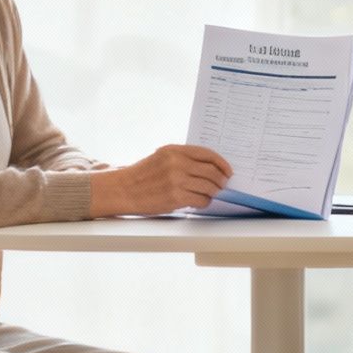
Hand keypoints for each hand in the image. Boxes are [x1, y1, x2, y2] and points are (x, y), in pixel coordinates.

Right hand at [94, 145, 232, 215]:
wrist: (125, 189)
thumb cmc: (144, 174)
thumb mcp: (162, 157)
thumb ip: (183, 158)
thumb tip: (210, 166)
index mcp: (174, 150)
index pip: (207, 154)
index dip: (222, 163)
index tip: (227, 170)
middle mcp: (176, 163)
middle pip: (211, 171)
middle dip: (221, 180)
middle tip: (222, 184)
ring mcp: (176, 181)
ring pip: (209, 187)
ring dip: (214, 192)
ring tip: (211, 193)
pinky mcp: (175, 197)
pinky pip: (201, 200)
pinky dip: (205, 202)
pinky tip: (200, 201)